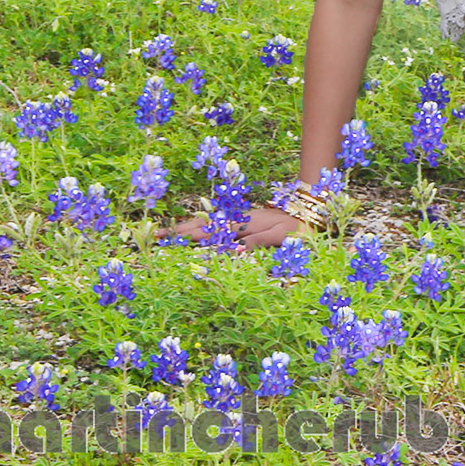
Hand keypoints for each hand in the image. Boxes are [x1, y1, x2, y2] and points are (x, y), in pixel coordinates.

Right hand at [160, 204, 306, 250]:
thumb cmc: (298, 227)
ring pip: (207, 223)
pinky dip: (201, 227)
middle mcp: (238, 220)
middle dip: (178, 231)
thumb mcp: (281, 236)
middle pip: (203, 225)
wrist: (311, 213)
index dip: (188, 236)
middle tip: (153, 235)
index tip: (166, 239)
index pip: (209, 231)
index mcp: (243, 224)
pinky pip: (218, 225)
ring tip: (165, 233)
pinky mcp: (244, 222)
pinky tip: (192, 233)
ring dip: (186, 228)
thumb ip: (257, 242)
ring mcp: (240, 220)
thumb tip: (232, 252)